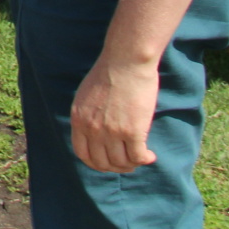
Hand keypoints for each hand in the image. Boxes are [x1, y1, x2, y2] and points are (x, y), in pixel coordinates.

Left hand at [70, 52, 159, 172]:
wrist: (125, 61)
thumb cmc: (109, 73)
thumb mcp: (86, 96)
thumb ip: (88, 116)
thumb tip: (96, 135)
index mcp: (78, 119)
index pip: (82, 154)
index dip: (96, 163)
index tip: (108, 162)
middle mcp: (92, 128)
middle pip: (102, 162)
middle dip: (116, 167)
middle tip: (128, 162)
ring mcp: (112, 131)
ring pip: (121, 163)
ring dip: (132, 164)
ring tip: (140, 157)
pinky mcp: (132, 131)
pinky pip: (138, 157)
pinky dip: (145, 160)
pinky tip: (150, 155)